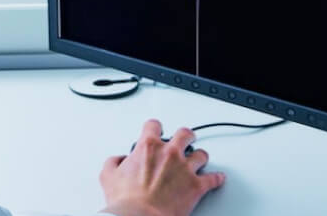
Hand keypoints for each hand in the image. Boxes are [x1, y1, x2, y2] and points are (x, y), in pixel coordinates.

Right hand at [99, 120, 224, 215]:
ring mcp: (185, 169)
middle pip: (184, 134)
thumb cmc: (128, 200)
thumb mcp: (108, 175)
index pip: (154, 125)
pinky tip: (218, 177)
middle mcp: (169, 153)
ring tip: (200, 158)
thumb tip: (119, 160)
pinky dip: (216, 178)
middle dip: (185, 136)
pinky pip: (213, 179)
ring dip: (200, 156)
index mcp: (148, 146)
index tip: (155, 130)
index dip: (154, 127)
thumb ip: (114, 162)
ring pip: (201, 154)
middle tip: (185, 138)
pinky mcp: (196, 186)